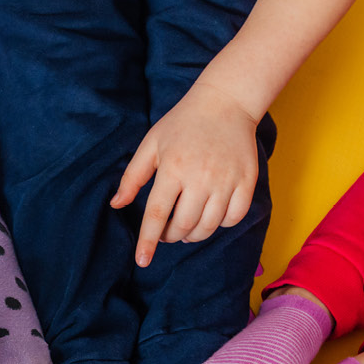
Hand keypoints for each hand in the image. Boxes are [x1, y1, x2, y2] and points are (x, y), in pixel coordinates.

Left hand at [113, 80, 260, 264]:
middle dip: (172, 237)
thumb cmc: (182, 124)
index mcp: (173, 168)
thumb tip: (116, 205)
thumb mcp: (151, 144)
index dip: (149, 241)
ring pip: (209, 226)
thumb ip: (132, 177)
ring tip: (187, 228)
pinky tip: (211, 217)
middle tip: (168, 233)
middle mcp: (201, 176)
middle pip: (184, 225)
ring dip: (194, 235)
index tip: (142, 260)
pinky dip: (221, 224)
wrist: (226, 102)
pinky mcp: (247, 180)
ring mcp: (226, 180)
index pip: (158, 214)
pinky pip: (234, 217)